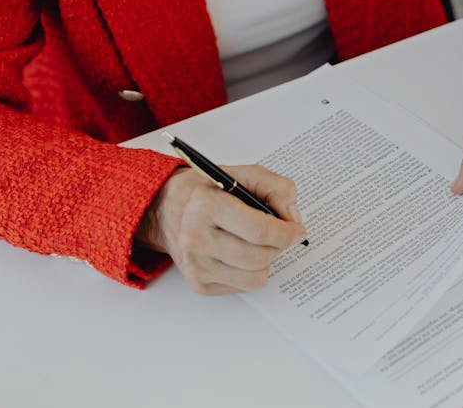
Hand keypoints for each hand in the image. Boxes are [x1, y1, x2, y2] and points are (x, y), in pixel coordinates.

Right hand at [136, 164, 307, 295]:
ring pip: (255, 278)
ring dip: (265, 261)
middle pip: (260, 257)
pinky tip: (238, 254)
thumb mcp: (241, 174)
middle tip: (275, 235)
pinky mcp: (198, 284)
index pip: (259, 230)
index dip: (286, 233)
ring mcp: (195, 265)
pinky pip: (242, 288)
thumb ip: (276, 188)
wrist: (165, 209)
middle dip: (277, 246)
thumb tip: (293, 218)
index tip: (297, 230)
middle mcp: (196, 237)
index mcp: (206, 205)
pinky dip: (249, 272)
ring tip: (255, 244)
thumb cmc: (205, 191)